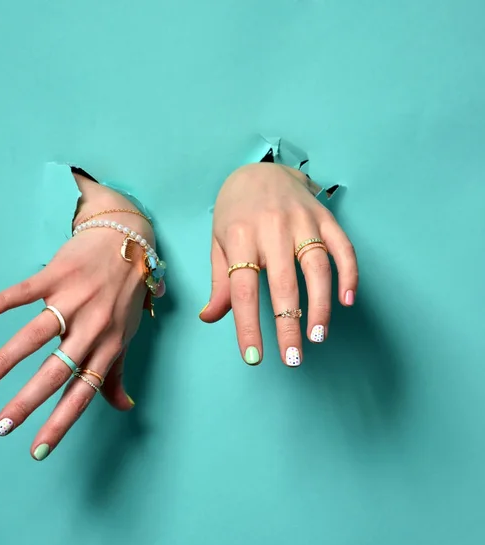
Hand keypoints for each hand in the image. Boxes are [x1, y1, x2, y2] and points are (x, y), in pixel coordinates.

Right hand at [0, 176, 153, 459]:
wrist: (130, 240)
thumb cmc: (127, 294)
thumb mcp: (126, 334)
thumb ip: (118, 373)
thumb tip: (125, 407)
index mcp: (108, 346)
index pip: (83, 393)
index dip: (61, 422)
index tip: (37, 450)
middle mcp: (92, 326)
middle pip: (57, 370)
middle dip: (28, 402)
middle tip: (0, 426)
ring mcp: (74, 299)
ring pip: (38, 334)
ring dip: (8, 359)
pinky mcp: (59, 273)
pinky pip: (28, 289)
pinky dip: (4, 301)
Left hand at [199, 163, 357, 366]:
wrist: (259, 170)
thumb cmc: (235, 214)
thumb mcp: (220, 244)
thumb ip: (220, 283)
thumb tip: (210, 318)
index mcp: (240, 237)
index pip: (243, 290)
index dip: (248, 326)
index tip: (253, 357)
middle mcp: (272, 228)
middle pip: (283, 284)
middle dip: (288, 325)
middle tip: (293, 359)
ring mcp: (302, 220)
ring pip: (317, 268)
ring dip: (320, 306)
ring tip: (318, 337)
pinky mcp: (325, 216)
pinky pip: (343, 247)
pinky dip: (349, 274)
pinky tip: (348, 301)